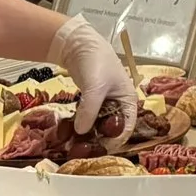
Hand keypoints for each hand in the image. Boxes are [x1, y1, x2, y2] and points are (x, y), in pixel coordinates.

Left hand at [49, 15, 137, 139]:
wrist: (78, 44)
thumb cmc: (96, 63)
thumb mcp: (95, 88)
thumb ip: (90, 110)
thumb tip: (82, 132)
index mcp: (129, 102)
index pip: (126, 129)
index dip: (114, 142)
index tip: (98, 151)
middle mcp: (119, 106)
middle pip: (111, 130)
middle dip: (97, 141)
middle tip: (80, 150)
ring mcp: (105, 104)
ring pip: (97, 126)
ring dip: (86, 135)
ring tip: (70, 144)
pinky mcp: (91, 102)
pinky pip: (87, 118)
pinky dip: (78, 125)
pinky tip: (67, 132)